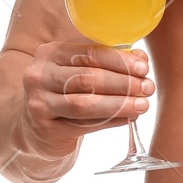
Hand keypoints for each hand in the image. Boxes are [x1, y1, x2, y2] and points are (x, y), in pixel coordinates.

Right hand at [17, 39, 151, 158]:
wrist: (35, 125)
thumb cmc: (65, 93)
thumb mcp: (79, 71)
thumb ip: (107, 62)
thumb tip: (141, 59)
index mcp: (50, 53)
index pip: (88, 53)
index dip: (119, 60)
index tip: (143, 67)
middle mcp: (39, 75)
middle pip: (87, 78)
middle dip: (123, 83)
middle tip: (147, 87)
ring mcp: (39, 103)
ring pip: (84, 104)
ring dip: (118, 104)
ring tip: (142, 105)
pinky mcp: (45, 129)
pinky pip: (82, 126)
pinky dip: (109, 122)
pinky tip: (127, 118)